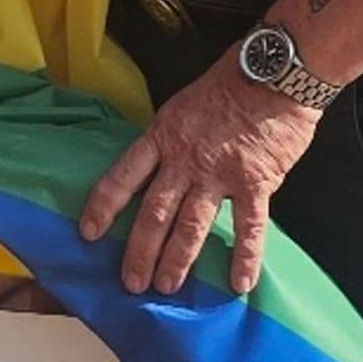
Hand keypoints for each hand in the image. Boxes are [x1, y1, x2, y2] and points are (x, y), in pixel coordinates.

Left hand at [81, 64, 324, 299]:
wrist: (273, 73)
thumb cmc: (229, 84)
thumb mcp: (182, 106)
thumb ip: (170, 141)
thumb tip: (159, 171)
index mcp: (162, 137)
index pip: (122, 177)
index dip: (103, 207)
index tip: (88, 233)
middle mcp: (184, 159)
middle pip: (153, 213)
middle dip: (139, 252)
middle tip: (132, 283)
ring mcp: (219, 174)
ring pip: (191, 226)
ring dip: (177, 261)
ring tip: (166, 288)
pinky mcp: (255, 183)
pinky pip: (248, 228)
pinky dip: (244, 258)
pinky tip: (239, 284)